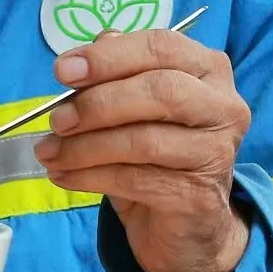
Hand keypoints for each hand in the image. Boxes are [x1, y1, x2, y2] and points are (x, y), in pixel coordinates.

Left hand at [36, 28, 251, 271]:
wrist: (186, 225)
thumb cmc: (158, 153)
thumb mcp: (133, 108)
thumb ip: (114, 76)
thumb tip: (79, 60)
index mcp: (208, 69)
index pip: (161, 47)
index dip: (109, 57)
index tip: (62, 71)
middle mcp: (222, 106)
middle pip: (160, 91)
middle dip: (98, 103)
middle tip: (56, 120)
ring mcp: (215, 152)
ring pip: (144, 140)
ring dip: (85, 147)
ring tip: (50, 153)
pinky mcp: (197, 195)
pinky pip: (134, 180)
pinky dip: (90, 176)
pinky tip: (64, 176)